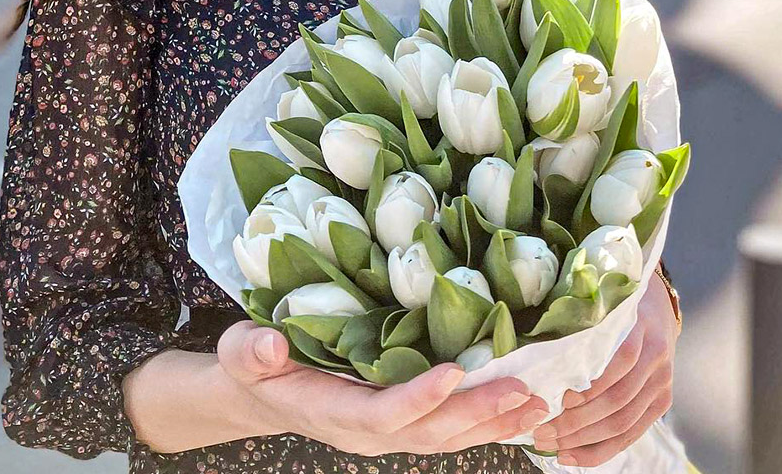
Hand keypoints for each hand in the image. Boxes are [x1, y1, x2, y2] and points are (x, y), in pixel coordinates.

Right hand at [216, 319, 549, 456]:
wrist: (263, 392)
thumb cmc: (254, 365)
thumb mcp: (242, 353)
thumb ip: (252, 352)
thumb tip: (267, 346)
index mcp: (334, 412)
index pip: (382, 413)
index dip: (419, 399)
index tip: (456, 372)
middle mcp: (369, 431)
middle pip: (430, 430)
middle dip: (479, 413)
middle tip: (525, 390)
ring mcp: (389, 431)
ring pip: (448, 434)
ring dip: (494, 420)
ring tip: (539, 404)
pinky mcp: (403, 421)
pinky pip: (449, 426)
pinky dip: (487, 418)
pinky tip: (520, 407)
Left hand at [531, 268, 678, 467]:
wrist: (656, 305)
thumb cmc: (614, 301)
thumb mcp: (600, 299)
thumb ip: (578, 319)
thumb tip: (534, 344)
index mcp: (639, 325)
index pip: (619, 361)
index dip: (588, 385)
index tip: (555, 398)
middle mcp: (656, 356)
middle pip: (618, 400)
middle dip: (576, 421)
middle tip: (541, 430)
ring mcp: (662, 382)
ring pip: (623, 423)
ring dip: (584, 440)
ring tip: (551, 444)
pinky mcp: (661, 402)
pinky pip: (631, 435)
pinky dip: (601, 450)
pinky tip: (573, 456)